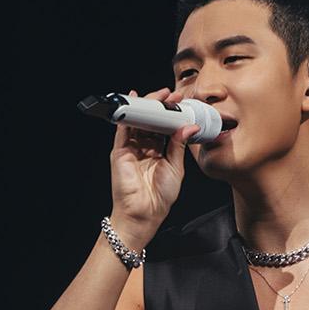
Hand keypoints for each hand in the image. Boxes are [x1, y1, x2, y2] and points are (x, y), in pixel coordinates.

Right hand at [108, 85, 198, 237]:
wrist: (144, 214)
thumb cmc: (159, 197)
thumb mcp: (175, 167)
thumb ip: (178, 145)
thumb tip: (189, 126)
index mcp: (158, 152)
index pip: (163, 127)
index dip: (171, 114)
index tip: (181, 102)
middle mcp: (143, 148)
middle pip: (150, 121)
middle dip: (160, 106)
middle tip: (172, 95)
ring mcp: (130, 149)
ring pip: (137, 122)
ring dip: (147, 107)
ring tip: (159, 96)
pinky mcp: (120, 152)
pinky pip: (122, 130)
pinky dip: (127, 115)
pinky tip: (133, 102)